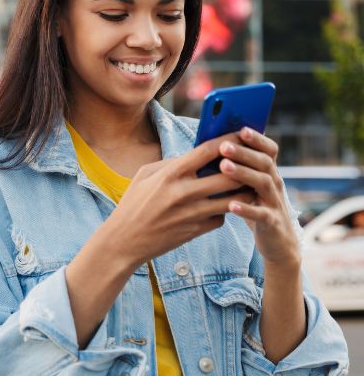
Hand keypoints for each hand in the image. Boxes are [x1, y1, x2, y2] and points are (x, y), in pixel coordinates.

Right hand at [105, 133, 255, 265]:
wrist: (124, 240)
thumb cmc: (133, 204)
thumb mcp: (144, 175)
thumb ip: (171, 163)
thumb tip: (196, 155)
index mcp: (170, 174)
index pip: (207, 151)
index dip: (228, 140)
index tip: (241, 135)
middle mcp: (183, 192)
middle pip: (229, 176)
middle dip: (244, 168)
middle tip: (251, 162)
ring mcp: (192, 213)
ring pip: (233, 200)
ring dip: (242, 191)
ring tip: (247, 184)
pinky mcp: (196, 231)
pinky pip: (221, 217)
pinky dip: (224, 211)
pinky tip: (222, 206)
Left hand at [218, 127, 300, 266]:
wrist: (279, 243)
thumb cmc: (255, 206)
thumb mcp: (248, 186)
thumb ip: (237, 168)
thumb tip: (209, 146)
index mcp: (268, 172)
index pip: (269, 150)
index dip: (258, 139)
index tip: (241, 128)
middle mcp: (275, 183)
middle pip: (264, 162)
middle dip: (244, 152)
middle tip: (224, 145)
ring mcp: (274, 202)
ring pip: (263, 183)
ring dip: (243, 173)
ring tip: (224, 167)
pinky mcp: (271, 222)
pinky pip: (260, 214)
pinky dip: (247, 208)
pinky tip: (231, 204)